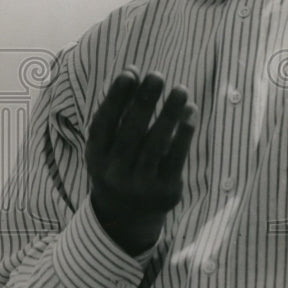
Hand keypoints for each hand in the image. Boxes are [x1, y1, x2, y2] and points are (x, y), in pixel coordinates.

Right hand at [85, 68, 196, 254]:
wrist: (126, 216)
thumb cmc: (118, 164)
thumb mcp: (108, 143)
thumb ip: (118, 109)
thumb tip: (132, 70)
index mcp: (96, 157)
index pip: (104, 123)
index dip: (116, 97)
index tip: (131, 72)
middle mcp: (114, 172)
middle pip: (131, 132)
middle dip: (144, 102)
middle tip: (158, 75)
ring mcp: (140, 184)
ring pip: (155, 145)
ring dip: (169, 114)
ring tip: (181, 90)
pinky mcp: (164, 191)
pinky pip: (176, 158)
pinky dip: (185, 133)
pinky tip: (191, 112)